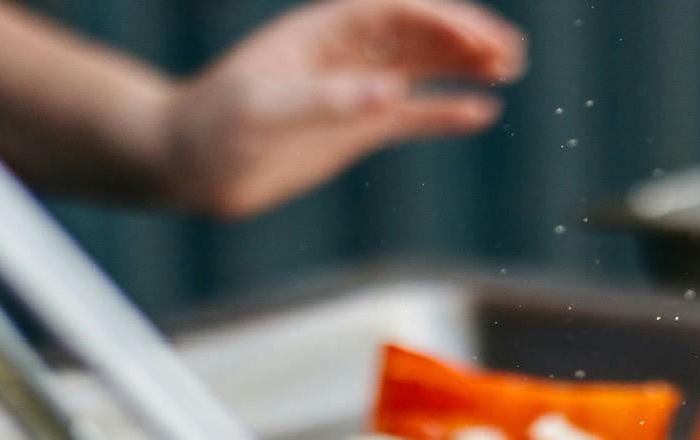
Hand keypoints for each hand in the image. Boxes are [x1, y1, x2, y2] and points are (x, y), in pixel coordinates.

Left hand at [158, 0, 524, 218]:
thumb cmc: (212, 131)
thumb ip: (327, 100)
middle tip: (511, 51)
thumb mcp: (263, 112)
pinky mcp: (353, 129)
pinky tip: (481, 111)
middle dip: (464, 36)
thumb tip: (390, 91)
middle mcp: (343, 54)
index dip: (441, 21)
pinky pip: (410, 115)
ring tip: (510, 68)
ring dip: (463, 65)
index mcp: (322, 33)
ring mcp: (351, 90)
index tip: (481, 40)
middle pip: (417, 31)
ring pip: (420, 67)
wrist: (187, 166)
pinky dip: (444, 112)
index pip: (395, 12)